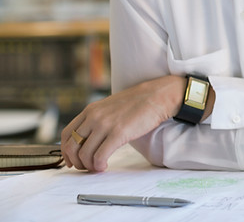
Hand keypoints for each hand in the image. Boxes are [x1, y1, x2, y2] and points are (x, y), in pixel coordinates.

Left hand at [61, 75, 185, 171]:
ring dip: (89, 166)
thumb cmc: (137, 103)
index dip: (66, 151)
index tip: (72, 160)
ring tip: (98, 167)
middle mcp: (94, 116)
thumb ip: (98, 118)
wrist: (157, 96)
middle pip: (72, 146)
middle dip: (76, 161)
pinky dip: (99, 166)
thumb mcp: (110, 106)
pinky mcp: (118, 133)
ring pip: (85, 154)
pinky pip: (100, 157)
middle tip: (86, 167)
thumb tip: (90, 138)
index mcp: (91, 110)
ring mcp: (106, 124)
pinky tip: (105, 165)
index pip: (67, 133)